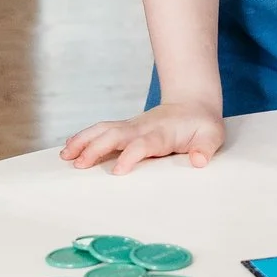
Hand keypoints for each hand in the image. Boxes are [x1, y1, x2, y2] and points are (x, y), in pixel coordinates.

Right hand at [62, 102, 225, 173]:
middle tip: (79, 165)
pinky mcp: (124, 128)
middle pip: (115, 134)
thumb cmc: (202, 125)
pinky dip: (83, 138)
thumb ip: (205, 148)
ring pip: (103, 129)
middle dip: (96, 148)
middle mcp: (142, 127)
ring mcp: (131, 126)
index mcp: (162, 133)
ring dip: (83, 141)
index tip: (117, 171)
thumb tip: (198, 161)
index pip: (143, 144)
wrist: (193, 104)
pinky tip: (68, 149)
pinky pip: (101, 130)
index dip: (130, 156)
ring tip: (65, 156)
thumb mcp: (212, 135)